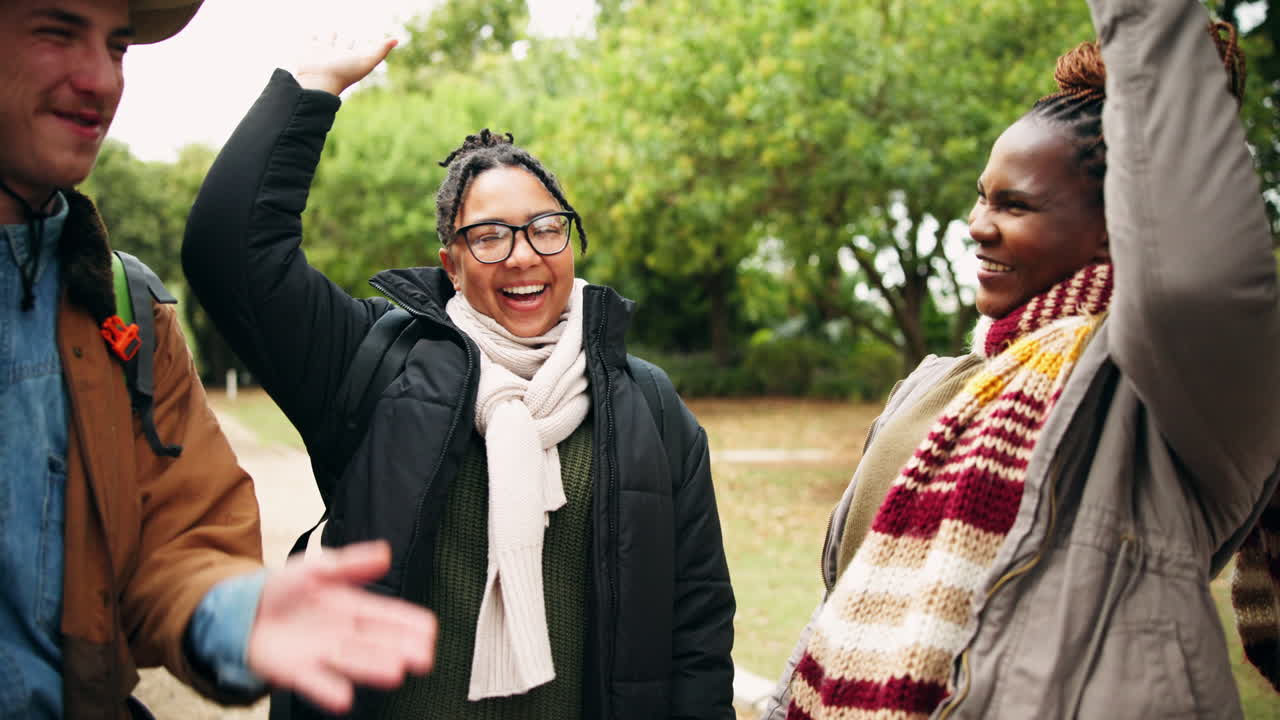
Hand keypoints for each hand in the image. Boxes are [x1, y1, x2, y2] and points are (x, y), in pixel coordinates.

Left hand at [246, 540, 435, 713]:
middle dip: (400, 649)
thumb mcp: (318, 568)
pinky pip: (315, 682)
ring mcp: (321, 654)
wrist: (243, 611)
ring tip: (396, 671)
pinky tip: (344, 698)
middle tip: (424, 656)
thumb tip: (386, 552)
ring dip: (373, 667)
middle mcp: (343, 634)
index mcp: (351, 608)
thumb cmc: (285, 589)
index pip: (386, 615)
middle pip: (377, 642)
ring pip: (353, 661)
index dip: (407, 622)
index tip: (429, 629)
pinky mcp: (296, 671)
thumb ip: (351, 563)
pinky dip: (328, 690)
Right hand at [294, 34, 397, 95]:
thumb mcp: (367, 60)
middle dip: (346, 41)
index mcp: (350, 57)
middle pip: (342, 46)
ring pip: (326, 42)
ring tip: (331, 31)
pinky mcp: (308, 50)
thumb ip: (381, 50)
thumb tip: (396, 39)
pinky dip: (310, 36)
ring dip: (329, 37)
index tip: (363, 41)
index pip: (356, 49)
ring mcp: (322, 53)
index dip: (359, 45)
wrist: (319, 81)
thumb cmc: (344, 72)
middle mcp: (336, 55)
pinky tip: (311, 32)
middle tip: (349, 38)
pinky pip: (309, 40)